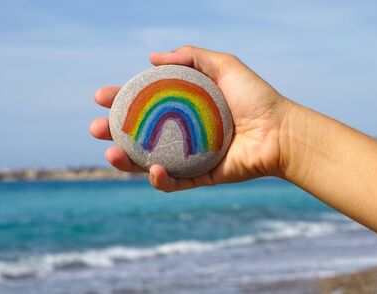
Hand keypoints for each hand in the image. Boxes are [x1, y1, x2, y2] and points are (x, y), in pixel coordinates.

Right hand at [90, 46, 291, 191]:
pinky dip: (160, 179)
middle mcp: (182, 133)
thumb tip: (152, 57)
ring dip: (125, 161)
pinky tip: (153, 170)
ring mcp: (189, 157)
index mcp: (183, 108)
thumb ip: (190, 55)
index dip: (121, 100)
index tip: (101, 97)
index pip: (144, 105)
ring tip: (109, 154)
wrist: (281, 131)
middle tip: (95, 128)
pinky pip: (175, 182)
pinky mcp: (201, 177)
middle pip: (139, 135)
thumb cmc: (256, 97)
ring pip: (148, 162)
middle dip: (113, 132)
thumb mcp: (223, 65)